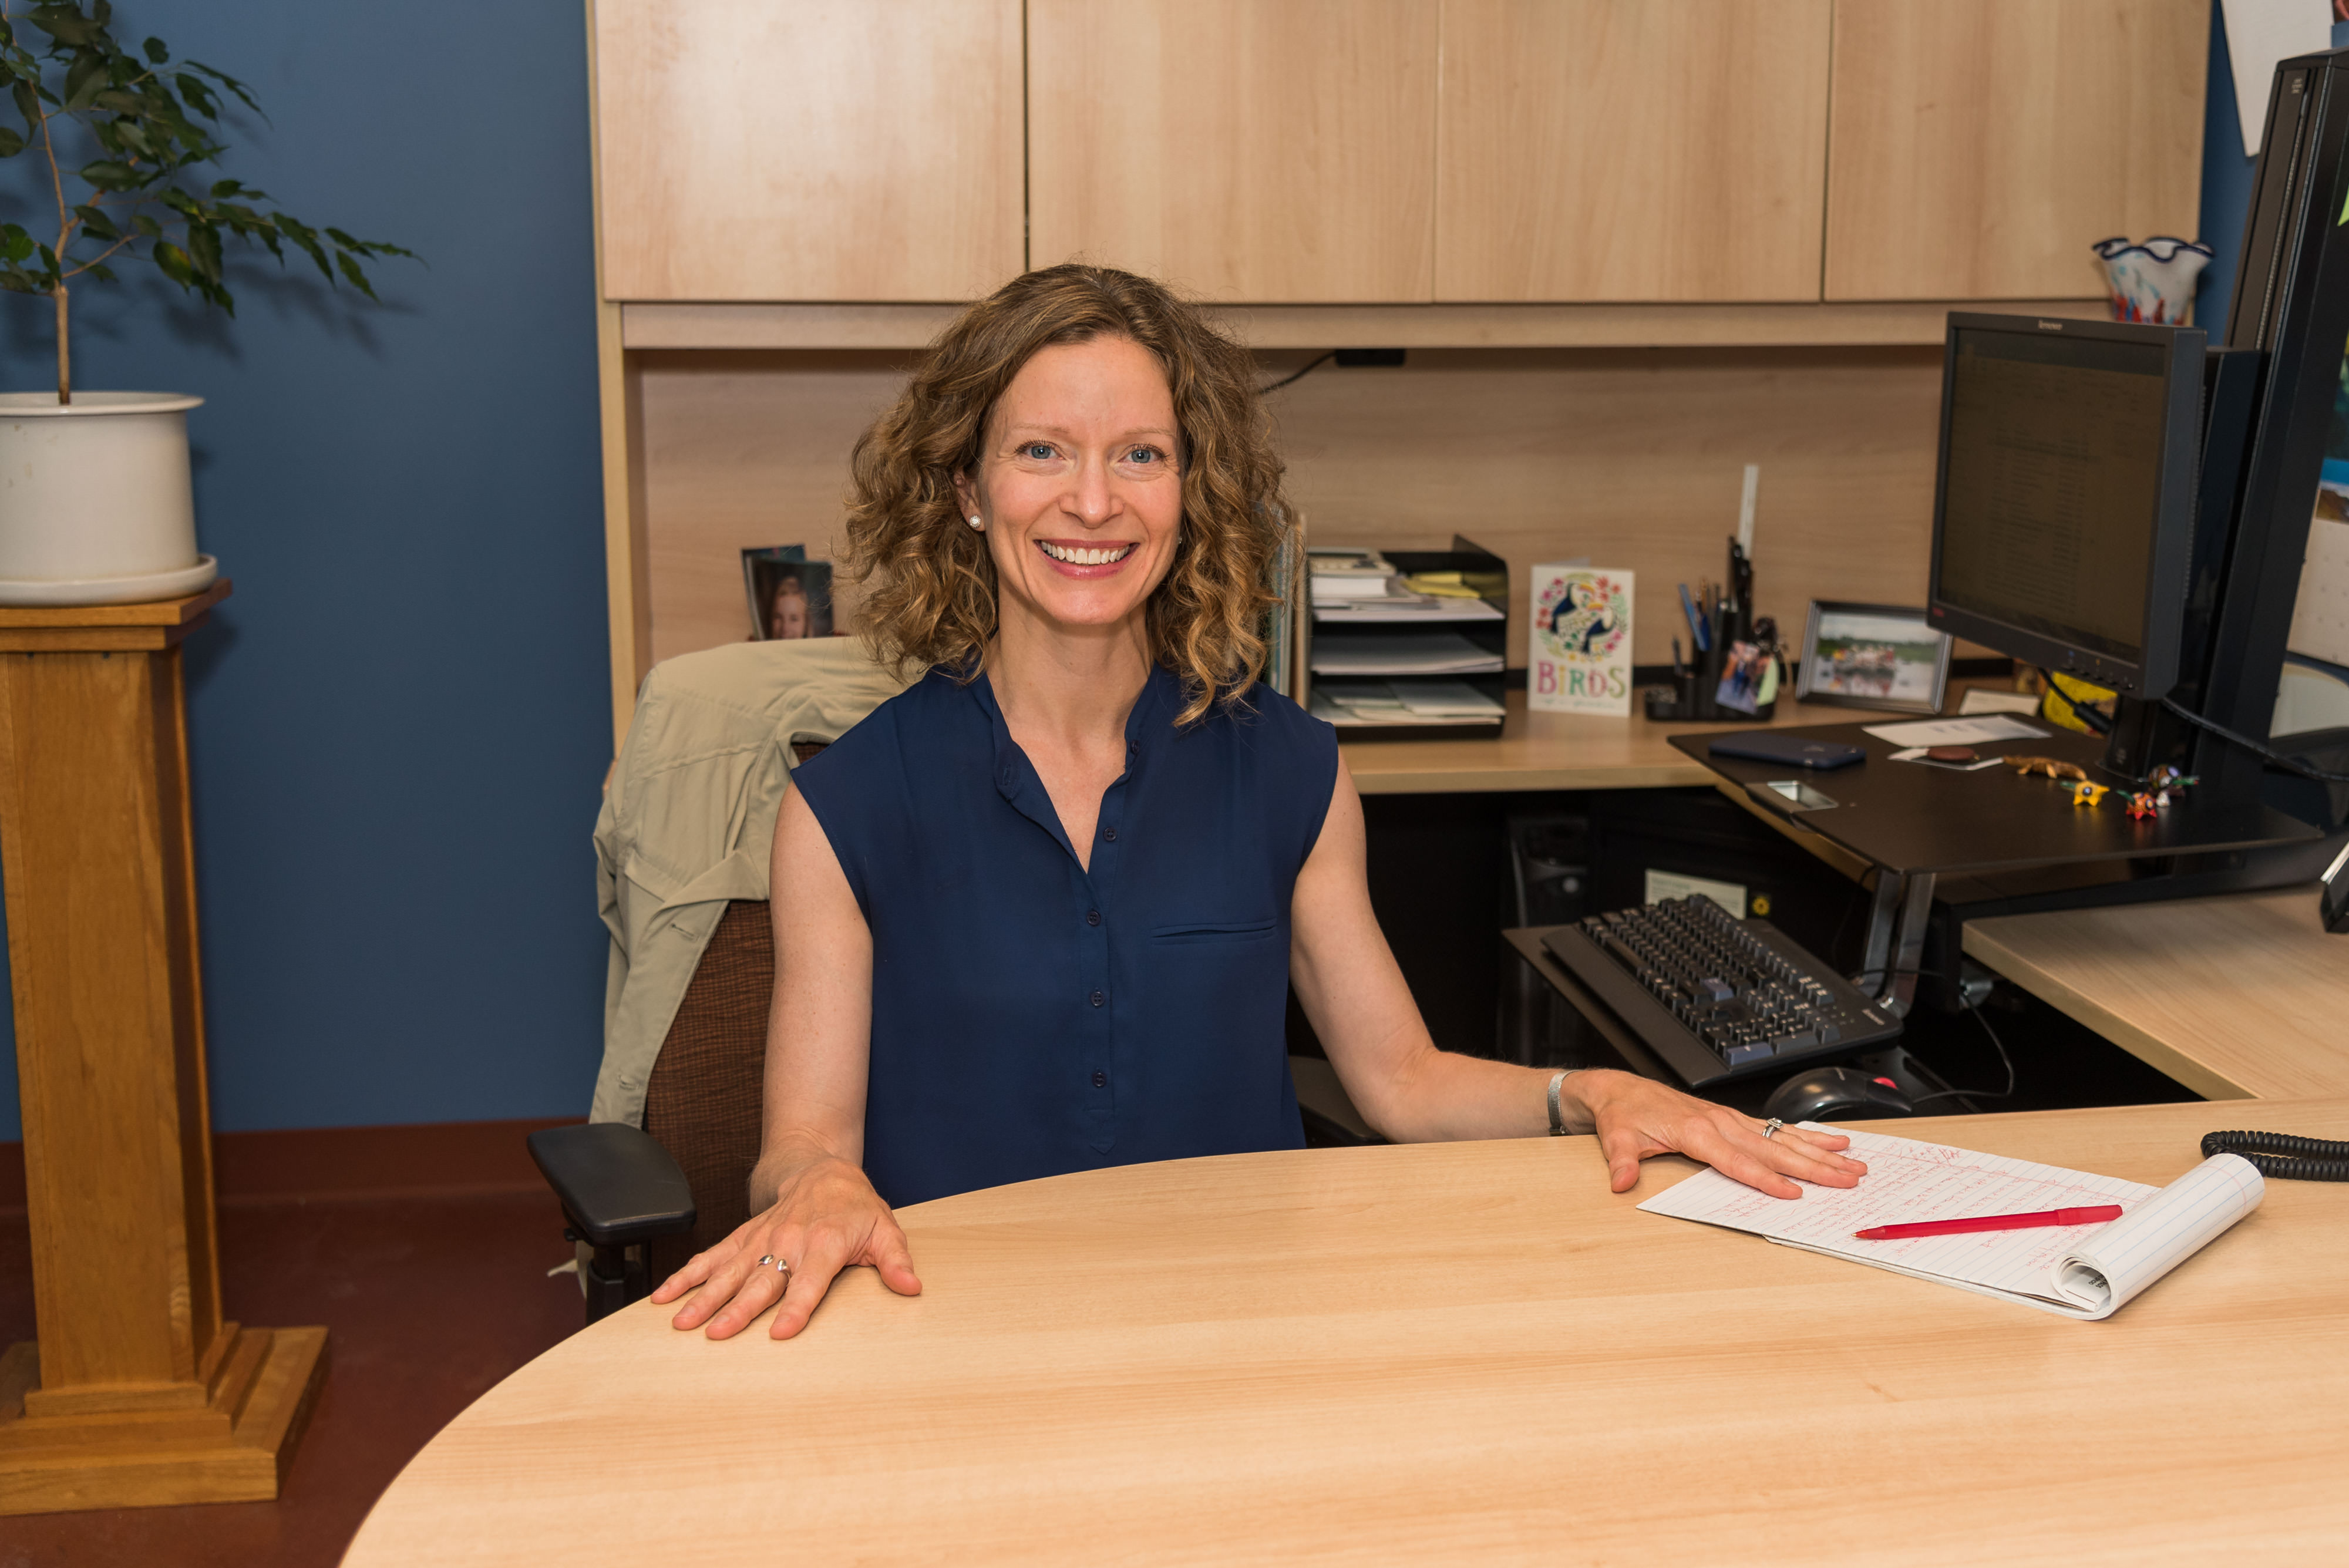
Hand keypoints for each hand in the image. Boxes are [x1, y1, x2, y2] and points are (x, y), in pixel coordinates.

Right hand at [648, 1151, 920, 1338]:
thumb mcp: (885, 1229)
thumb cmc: (856, 1207)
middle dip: (737, 1309)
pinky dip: (687, 1275)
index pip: (809, 1282)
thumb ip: (895, 1261)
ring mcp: (761, 1240)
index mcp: (824, 1244)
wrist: (822, 1168)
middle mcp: (788, 1242)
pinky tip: (664, 1296)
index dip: (796, 1307)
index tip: (780, 1332)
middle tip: (716, 1335)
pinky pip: (711, 1257)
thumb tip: (912, 1287)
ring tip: (681, 1322)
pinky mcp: (743, 1237)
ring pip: (729, 1271)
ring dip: (703, 1297)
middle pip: (760, 1281)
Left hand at [1570, 1069, 1866, 1197]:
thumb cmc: (1623, 1114)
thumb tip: (1621, 1182)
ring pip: (1782, 1137)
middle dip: (1813, 1166)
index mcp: (1696, 1131)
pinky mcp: (1733, 1119)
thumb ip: (1622, 1161)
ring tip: (1854, 1161)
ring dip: (1820, 1150)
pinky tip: (1832, 1141)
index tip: (1793, 1193)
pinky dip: (1806, 1135)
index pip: (1737, 1161)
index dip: (1766, 1178)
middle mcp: (1720, 1123)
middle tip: (1848, 1179)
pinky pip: (1776, 1128)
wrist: (1621, 1090)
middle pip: (1773, 1149)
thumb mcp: (1616, 1138)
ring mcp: (1730, 1119)